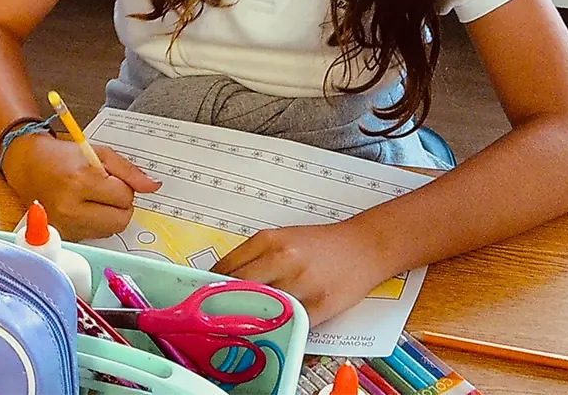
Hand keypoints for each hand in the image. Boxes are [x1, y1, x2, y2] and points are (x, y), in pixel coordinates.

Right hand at [1, 132, 160, 240]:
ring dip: (110, 215)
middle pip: (121, 219)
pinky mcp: (65, 236)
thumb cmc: (63, 157)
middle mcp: (71, 207)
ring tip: (94, 197)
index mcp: (80, 181)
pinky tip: (84, 208)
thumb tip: (153, 187)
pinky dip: (97, 223)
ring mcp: (66, 225)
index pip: (124, 196)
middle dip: (121, 204)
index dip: (123, 185)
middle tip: (107, 190)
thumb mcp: (97, 152)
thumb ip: (128, 170)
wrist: (28, 166)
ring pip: (111, 230)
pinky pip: (96, 235)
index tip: (110, 178)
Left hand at [212, 220, 391, 325]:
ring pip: (262, 307)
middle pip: (238, 287)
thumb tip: (226, 278)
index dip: (211, 285)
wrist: (364, 246)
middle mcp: (282, 259)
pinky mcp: (319, 305)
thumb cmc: (322, 244)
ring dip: (250, 318)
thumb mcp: (283, 239)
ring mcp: (301, 283)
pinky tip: (273, 329)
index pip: (226, 267)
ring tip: (243, 323)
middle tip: (217, 314)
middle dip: (225, 302)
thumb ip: (255, 256)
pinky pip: (291, 324)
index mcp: (269, 240)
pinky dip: (280, 329)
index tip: (204, 295)